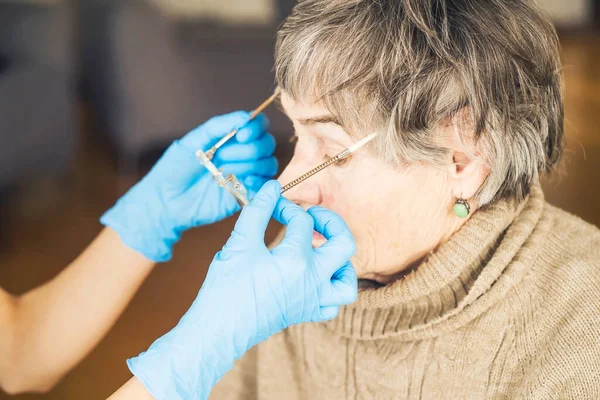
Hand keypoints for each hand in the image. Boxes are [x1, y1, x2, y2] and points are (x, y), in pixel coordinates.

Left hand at [101, 111, 277, 261]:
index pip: (259, 125)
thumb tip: (245, 116)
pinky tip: (239, 182)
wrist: (166, 201)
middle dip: (247, 149)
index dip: (256, 128)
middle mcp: (242, 154)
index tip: (240, 135)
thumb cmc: (175, 169)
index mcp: (230, 138)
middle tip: (221, 158)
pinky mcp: (247, 194)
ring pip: (268, 163)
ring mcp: (246, 174)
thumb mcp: (192, 141)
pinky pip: (266, 185)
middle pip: (267, 144)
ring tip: (222, 172)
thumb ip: (218, 126)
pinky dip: (257, 181)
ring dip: (248, 165)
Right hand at [127, 181, 357, 399]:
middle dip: (331, 222)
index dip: (285, 206)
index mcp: (296, 261)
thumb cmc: (226, 289)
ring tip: (321, 248)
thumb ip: (257, 211)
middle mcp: (312, 281)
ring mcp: (312, 300)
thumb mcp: (239, 243)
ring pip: (348, 280)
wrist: (217, 330)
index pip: (301, 221)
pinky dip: (331, 288)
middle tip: (312, 216)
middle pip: (344, 243)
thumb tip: (272, 188)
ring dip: (340, 260)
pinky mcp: (306, 314)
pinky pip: (333, 304)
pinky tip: (315, 277)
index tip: (271, 204)